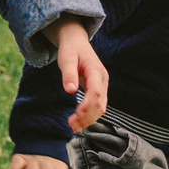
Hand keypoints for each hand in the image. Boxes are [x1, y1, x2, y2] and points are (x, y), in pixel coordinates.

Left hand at [49, 18, 108, 132]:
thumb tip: (70, 90)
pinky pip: (97, 105)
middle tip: (71, 125)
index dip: (87, 105)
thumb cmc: (70, 49)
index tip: (76, 115)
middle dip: (87, 116)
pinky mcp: (99, 89)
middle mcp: (103, 79)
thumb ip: (68, 73)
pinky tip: (78, 121)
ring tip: (73, 126)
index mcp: (96, 71)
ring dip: (88, 119)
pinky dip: (89, 115)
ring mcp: (102, 85)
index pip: (95, 92)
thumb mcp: (66, 58)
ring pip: (101, 107)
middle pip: (100, 103)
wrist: (77, 42)